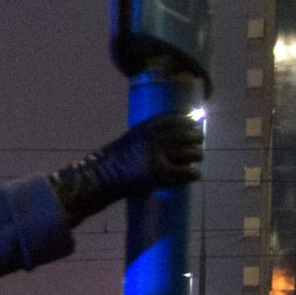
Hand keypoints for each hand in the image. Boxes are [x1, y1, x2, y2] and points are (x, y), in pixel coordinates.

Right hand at [50, 111, 203, 224]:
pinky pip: (189, 172)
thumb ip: (151, 134)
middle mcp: (156, 137)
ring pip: (194, 153)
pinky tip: (191, 175)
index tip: (194, 126)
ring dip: (196, 157)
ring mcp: (159, 155)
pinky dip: (193, 174)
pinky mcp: (161, 173)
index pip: (182, 117)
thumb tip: (176, 133)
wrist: (99, 178)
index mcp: (149, 126)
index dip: (191, 122)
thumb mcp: (132, 138)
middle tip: (195, 148)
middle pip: (191, 134)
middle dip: (196, 141)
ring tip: (193, 162)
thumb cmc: (114, 160)